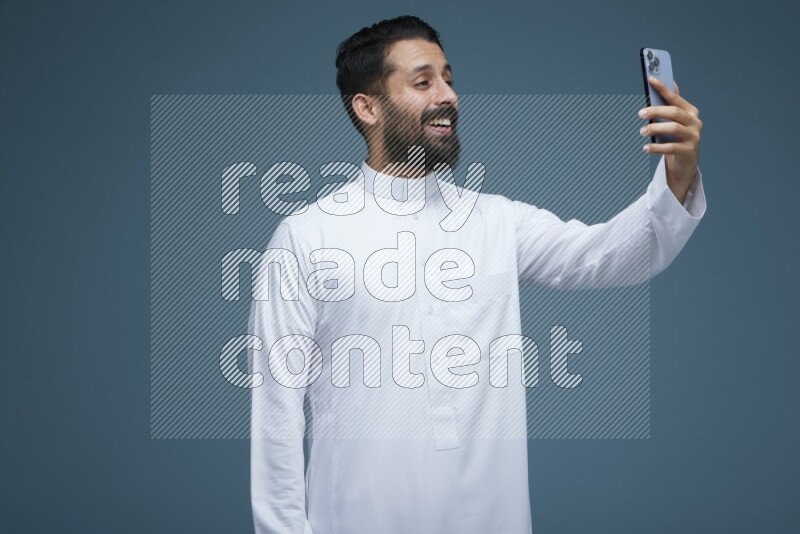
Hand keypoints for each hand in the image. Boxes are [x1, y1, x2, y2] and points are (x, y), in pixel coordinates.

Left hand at [639, 76, 702, 203]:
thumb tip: (671, 83)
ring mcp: (693, 136)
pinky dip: (656, 147)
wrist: (685, 162)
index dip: (663, 88)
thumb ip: (672, 105)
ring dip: (655, 128)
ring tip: (642, 131)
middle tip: (640, 113)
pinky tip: (646, 148)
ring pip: (673, 128)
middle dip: (656, 110)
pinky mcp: (689, 151)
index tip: (651, 79)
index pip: (675, 98)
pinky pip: (671, 147)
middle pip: (674, 112)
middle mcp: (694, 122)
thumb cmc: (676, 138)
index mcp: (690, 111)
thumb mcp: (674, 121)